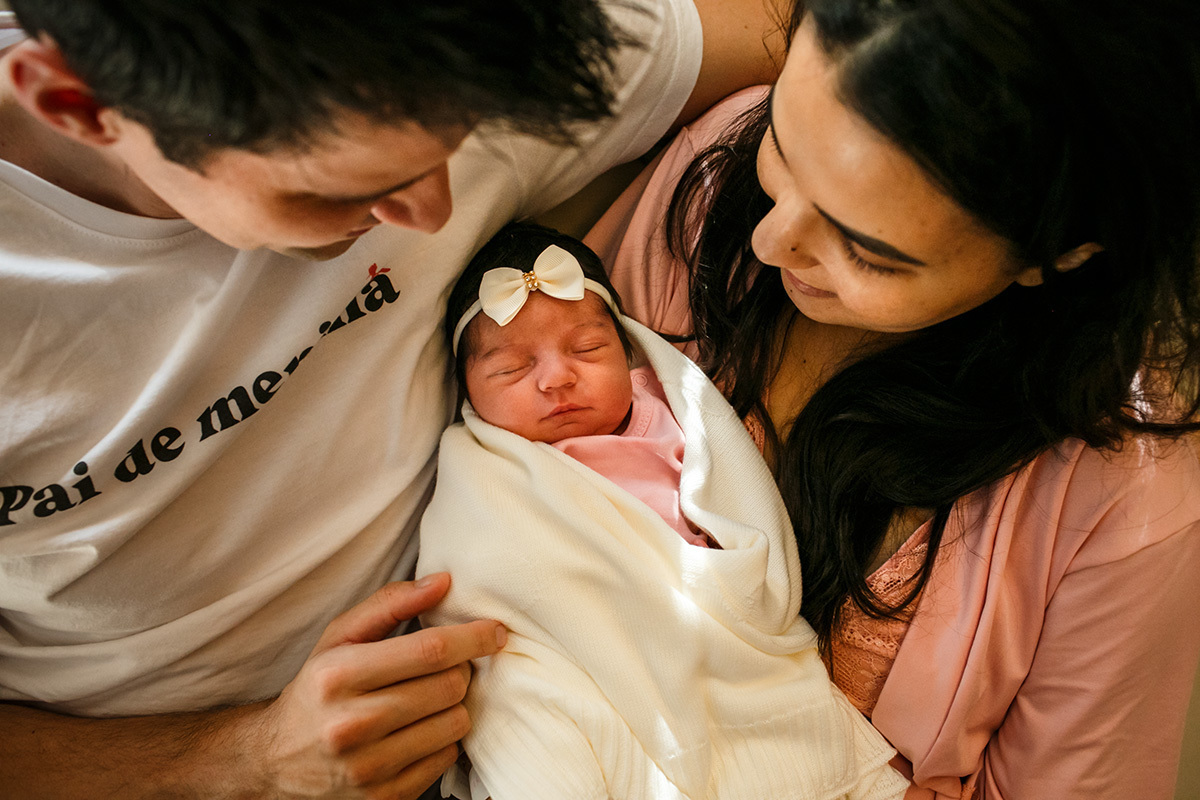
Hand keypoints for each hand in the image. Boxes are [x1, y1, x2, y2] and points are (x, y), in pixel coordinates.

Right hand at [248, 573, 504, 798]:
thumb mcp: (339, 638)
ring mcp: (367, 768)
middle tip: (450, 666)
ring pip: (455, 724)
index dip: (472, 638)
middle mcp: (350, 725)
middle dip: (462, 670)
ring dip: (455, 705)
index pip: (429, 651)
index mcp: (338, 676)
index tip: (495, 631)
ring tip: (431, 698)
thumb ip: (390, 604)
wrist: (276, 759)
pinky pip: (446, 759)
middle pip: (448, 687)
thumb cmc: (317, 688)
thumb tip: (443, 582)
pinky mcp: (383, 799)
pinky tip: (421, 729)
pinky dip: (444, 739)